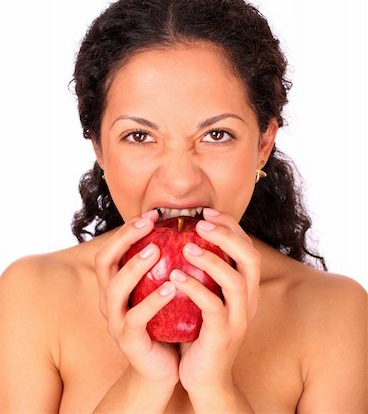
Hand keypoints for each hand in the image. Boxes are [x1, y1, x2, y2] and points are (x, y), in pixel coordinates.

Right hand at [95, 210, 179, 387]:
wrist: (164, 367)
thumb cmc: (166, 322)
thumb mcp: (160, 289)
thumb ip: (163, 266)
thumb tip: (183, 230)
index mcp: (115, 285)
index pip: (112, 249)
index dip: (127, 229)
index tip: (152, 214)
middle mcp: (109, 300)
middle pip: (104, 262)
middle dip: (124, 239)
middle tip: (149, 223)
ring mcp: (116, 321)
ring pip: (115, 289)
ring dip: (134, 266)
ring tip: (156, 250)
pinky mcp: (129, 341)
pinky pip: (136, 318)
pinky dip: (152, 300)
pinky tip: (171, 287)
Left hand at [170, 209, 260, 394]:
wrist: (205, 376)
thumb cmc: (201, 330)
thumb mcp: (207, 297)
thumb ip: (204, 273)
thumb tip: (183, 238)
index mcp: (246, 288)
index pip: (247, 247)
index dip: (230, 226)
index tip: (206, 212)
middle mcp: (248, 300)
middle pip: (250, 258)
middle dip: (227, 235)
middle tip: (201, 222)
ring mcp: (238, 318)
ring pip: (234, 280)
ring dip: (211, 259)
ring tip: (186, 247)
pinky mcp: (223, 335)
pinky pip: (213, 307)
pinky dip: (194, 288)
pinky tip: (174, 277)